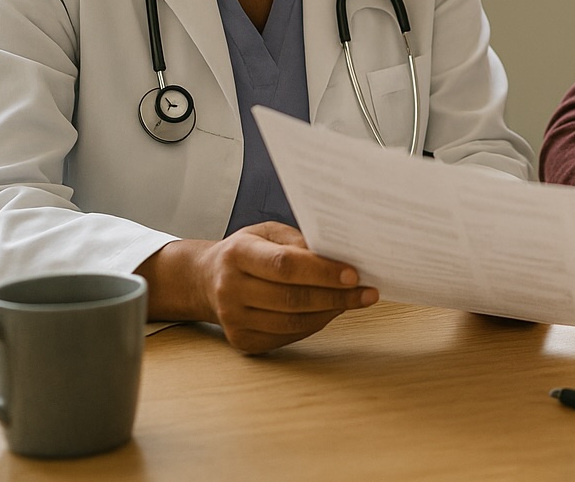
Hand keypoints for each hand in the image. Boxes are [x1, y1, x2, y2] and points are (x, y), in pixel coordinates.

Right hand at [137, 222, 377, 353]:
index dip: (322, 271)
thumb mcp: (268, 232)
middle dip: (336, 296)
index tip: (353, 274)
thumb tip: (340, 255)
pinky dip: (315, 324)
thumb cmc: (247, 251)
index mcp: (237, 254)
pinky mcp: (242, 340)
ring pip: (292, 322)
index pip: (284, 265)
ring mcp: (233, 319)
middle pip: (291, 298)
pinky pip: (287, 336)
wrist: (207, 280)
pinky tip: (331, 311)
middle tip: (367, 292)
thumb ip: (299, 241)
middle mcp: (230, 288)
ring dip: (330, 312)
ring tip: (355, 301)